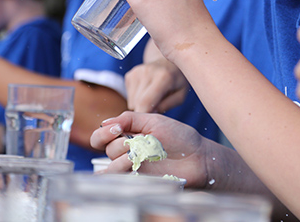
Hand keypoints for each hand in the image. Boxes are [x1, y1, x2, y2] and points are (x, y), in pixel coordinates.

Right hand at [91, 111, 210, 186]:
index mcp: (130, 134)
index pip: (102, 135)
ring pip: (110, 166)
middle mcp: (128, 150)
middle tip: (136, 142)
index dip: (104, 133)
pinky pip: (118, 180)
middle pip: (106, 149)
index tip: (117, 129)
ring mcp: (133, 166)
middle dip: (117, 144)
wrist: (197, 158)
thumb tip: (105, 123)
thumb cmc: (179, 137)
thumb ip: (129, 119)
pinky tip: (131, 166)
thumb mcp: (155, 121)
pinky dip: (119, 173)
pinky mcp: (139, 180)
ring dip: (121, 159)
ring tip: (138, 156)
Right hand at [125, 58, 189, 112]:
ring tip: (153, 97)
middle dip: (145, 111)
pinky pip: (129, 96)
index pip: (146, 102)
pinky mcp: (130, 74)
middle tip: (156, 108)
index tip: (148, 123)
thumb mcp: (180, 95)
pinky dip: (137, 98)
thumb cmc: (177, 82)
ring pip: (132, 102)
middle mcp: (147, 72)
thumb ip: (167, 105)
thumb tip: (150, 113)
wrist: (168, 63)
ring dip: (141, 105)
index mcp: (163, 77)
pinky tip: (146, 91)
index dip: (144, 115)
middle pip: (137, 103)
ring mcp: (137, 72)